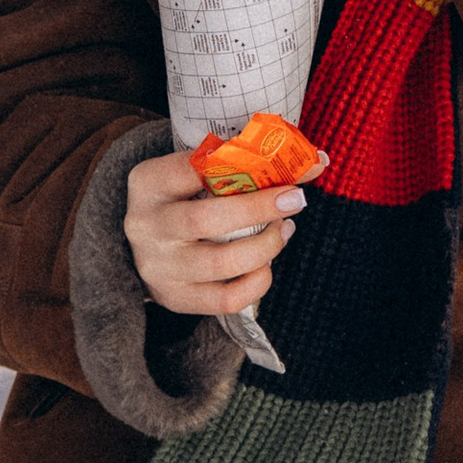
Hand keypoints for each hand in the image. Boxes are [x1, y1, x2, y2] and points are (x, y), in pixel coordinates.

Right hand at [124, 149, 307, 322]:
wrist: (149, 244)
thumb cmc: (184, 199)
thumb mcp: (194, 173)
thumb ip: (241, 162)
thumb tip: (317, 162)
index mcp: (149, 183)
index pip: (189, 167)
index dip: (235, 163)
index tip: (272, 164)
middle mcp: (145, 226)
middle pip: (206, 220)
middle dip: (258, 209)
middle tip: (294, 200)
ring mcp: (158, 267)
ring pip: (219, 264)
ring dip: (264, 247)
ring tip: (283, 231)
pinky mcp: (175, 298)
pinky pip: (225, 300)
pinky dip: (257, 283)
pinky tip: (266, 266)